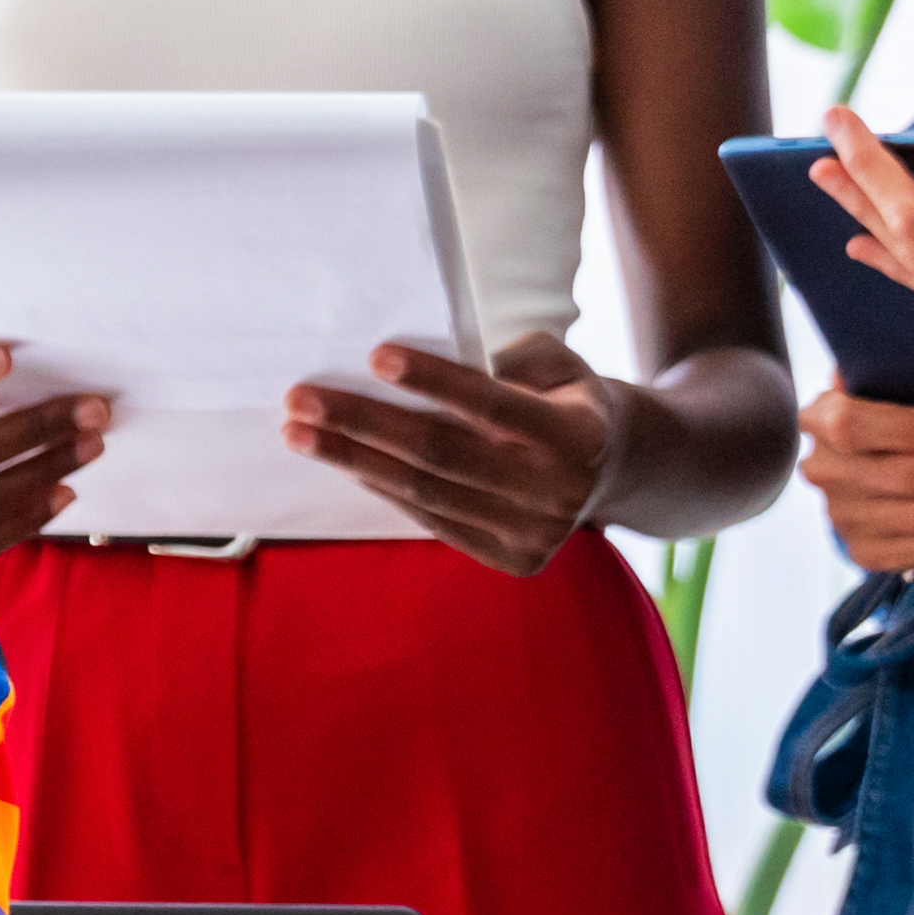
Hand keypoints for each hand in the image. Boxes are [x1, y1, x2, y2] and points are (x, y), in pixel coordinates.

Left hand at [289, 329, 626, 576]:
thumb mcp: (558, 363)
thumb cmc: (565, 397)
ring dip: (353, 461)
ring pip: (426, 492)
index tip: (374, 355)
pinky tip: (343, 462)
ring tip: (299, 432)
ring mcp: (535, 533)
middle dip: (363, 424)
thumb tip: (433, 359)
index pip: (490, 403)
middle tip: (300, 398)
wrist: (614, 468)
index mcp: (578, 433)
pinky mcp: (513, 560)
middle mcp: (558, 490)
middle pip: (441, 453)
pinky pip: (432, 519)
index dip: (433, 381)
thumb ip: (508, 358)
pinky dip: (383, 489)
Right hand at [805, 386, 913, 573]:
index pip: (854, 425)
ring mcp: (843, 518)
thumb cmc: (891, 402)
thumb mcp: (886, 377)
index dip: (912, 429)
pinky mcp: (868, 552)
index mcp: (820, 417)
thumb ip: (910, 369)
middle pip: (907, 477)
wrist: (861, 462)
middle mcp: (825, 471)